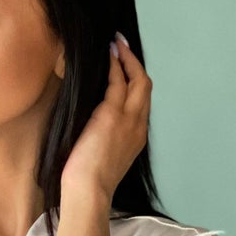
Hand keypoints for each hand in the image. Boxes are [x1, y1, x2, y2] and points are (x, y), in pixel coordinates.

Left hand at [60, 32, 151, 205]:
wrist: (89, 191)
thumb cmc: (89, 181)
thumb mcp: (104, 156)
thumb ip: (106, 137)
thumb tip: (94, 125)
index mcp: (137, 137)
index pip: (141, 102)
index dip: (135, 82)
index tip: (126, 69)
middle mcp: (138, 125)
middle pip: (146, 86)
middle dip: (135, 63)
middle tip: (123, 46)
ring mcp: (128, 119)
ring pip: (137, 79)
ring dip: (126, 58)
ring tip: (116, 44)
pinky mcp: (112, 114)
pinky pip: (117, 81)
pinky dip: (114, 66)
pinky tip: (107, 56)